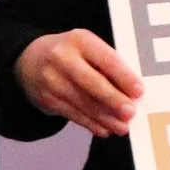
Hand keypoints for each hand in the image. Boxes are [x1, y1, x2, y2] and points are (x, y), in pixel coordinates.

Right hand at [17, 28, 141, 136]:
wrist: (30, 61)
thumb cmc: (70, 54)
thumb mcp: (87, 47)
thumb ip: (107, 64)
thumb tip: (132, 92)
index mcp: (79, 40)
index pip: (105, 59)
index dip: (123, 76)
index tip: (138, 91)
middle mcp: (62, 58)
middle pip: (92, 82)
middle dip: (113, 100)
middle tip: (130, 112)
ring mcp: (52, 80)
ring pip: (84, 103)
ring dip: (105, 118)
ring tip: (122, 127)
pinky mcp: (47, 99)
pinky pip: (74, 115)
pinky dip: (91, 124)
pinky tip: (104, 129)